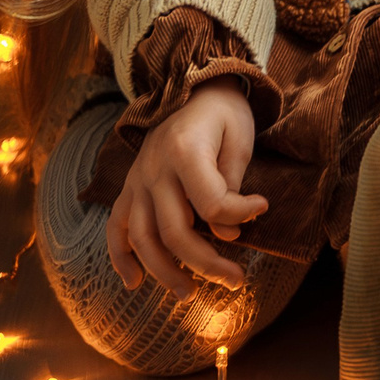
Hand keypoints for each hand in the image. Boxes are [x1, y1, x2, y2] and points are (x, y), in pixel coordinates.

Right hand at [107, 77, 267, 292]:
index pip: (212, 202)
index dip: (240, 214)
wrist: (192, 86)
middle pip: (174, 231)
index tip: (263, 208)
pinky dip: (120, 257)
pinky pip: (117, 227)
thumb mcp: (239, 139)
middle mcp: (155, 170)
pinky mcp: (130, 187)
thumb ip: (231, 186)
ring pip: (142, 238)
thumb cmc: (223, 114)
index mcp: (185, 152)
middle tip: (236, 281)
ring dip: (164, 272)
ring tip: (189, 293)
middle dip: (206, 264)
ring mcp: (138, 180)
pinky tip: (134, 282)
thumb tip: (228, 235)